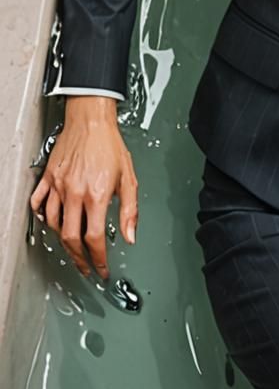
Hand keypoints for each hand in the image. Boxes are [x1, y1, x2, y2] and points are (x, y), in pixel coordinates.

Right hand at [29, 96, 137, 279]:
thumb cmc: (109, 144)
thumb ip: (130, 211)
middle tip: (86, 267)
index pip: (94, 238)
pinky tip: (48, 222)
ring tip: (72, 247)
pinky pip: (39, 202)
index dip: (98, 259)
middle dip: (79, 258)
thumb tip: (130, 236)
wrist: (91, 120)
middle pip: (71, 237)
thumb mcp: (129, 178)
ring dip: (63, 240)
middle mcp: (75, 192)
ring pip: (53, 224)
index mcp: (96, 194)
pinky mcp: (49, 177)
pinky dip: (42, 216)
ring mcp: (58, 186)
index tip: (102, 268)